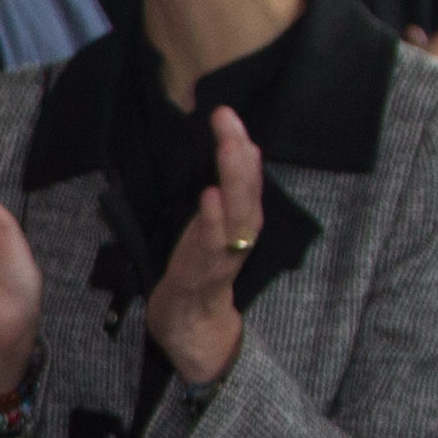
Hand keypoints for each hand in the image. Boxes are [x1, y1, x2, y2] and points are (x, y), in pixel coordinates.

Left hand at [148, 106, 263, 389]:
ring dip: (233, 180)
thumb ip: (224, 190)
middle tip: (230, 119)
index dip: (240, 145)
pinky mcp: (201, 275)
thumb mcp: (213, 223)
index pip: (246, 178)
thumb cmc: (199, 266)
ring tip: (228, 147)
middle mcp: (238, 236)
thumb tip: (232, 146)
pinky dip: (214, 222)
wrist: (191, 324)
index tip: (227, 113)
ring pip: (236, 216)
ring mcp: (222, 257)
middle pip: (246, 192)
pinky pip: (212, 247)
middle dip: (239, 155)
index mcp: (241, 222)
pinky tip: (209, 197)